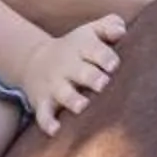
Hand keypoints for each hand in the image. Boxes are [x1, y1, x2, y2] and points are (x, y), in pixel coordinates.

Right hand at [17, 15, 127, 135]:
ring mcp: (54, 85)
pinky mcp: (43, 102)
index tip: (113, 65)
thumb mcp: (90, 32)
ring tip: (82, 106)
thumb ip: (109, 26)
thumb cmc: (76, 49)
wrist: (34, 61)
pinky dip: (47, 122)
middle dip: (91, 78)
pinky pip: (43, 113)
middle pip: (80, 72)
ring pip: (63, 93)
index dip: (104, 57)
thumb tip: (122, 29)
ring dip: (72, 99)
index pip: (94, 50)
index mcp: (82, 48)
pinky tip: (55, 130)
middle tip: (102, 84)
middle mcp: (67, 66)